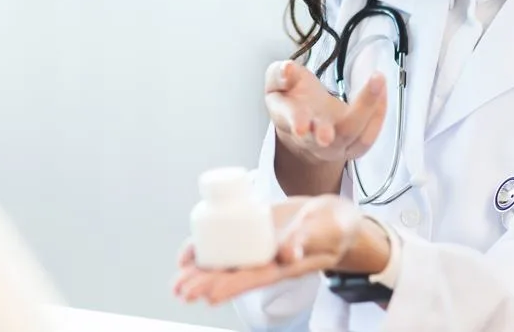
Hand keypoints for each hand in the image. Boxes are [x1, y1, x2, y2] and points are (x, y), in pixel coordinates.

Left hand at [172, 195, 386, 305]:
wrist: (333, 216)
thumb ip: (306, 239)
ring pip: (227, 260)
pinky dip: (209, 244)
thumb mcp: (326, 231)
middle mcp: (268, 259)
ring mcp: (259, 246)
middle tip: (180, 290)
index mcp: (285, 265)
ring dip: (202, 270)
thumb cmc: (335, 227)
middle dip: (206, 282)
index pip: (254, 279)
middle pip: (233, 273)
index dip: (231, 286)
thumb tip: (286, 253)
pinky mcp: (254, 229)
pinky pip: (228, 239)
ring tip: (178, 279)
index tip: (208, 297)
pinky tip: (190, 251)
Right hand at [266, 59, 386, 163]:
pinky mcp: (354, 146)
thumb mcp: (276, 83)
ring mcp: (337, 146)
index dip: (297, 122)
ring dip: (370, 107)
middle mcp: (316, 139)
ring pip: (357, 136)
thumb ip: (278, 75)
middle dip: (345, 122)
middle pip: (333, 136)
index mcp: (293, 121)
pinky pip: (370, 135)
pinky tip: (382, 89)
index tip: (301, 126)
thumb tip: (286, 69)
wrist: (303, 130)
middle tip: (346, 107)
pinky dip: (379, 112)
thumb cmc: (292, 101)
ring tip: (378, 78)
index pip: (295, 123)